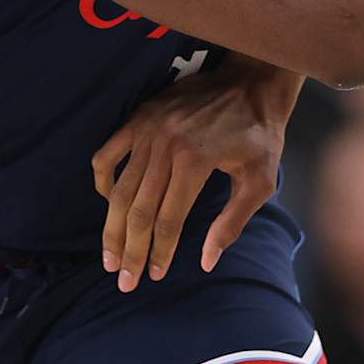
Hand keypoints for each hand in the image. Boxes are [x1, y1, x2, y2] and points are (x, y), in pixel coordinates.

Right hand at [92, 55, 301, 290]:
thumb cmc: (260, 136)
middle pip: (138, 211)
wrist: (252, 83)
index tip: (154, 276)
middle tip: (122, 281)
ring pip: (120, 189)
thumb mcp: (260, 182)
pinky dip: (103, 180)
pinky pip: (108, 153)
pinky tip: (108, 203)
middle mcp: (165, 145)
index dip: (159, 253)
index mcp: (195, 161)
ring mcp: (148, 129)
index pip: (167, 220)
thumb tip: (206, 261)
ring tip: (110, 257)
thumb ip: (233, 222)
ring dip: (112, 228)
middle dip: (129, 251)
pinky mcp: (140, 117)